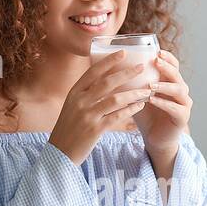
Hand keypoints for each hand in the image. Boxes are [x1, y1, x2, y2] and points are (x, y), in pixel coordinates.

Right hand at [48, 51, 152, 165]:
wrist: (59, 153)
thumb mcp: (72, 107)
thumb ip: (86, 95)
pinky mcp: (95, 129)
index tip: (123, 52)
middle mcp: (80, 101)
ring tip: (146, 90)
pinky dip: (130, 110)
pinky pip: (117, 116)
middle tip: (142, 67)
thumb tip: (105, 82)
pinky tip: (140, 106)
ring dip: (133, 93)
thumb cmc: (68, 129)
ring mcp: (87, 115)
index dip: (109, 61)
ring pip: (115, 99)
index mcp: (74, 93)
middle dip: (127, 73)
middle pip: (107, 82)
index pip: (93, 71)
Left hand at [134, 49, 190, 154]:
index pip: (173, 64)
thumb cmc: (145, 115)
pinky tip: (152, 100)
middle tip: (156, 62)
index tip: (156, 51)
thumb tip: (109, 66)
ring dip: (164, 85)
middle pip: (177, 74)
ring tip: (150, 85)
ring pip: (179, 90)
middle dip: (166, 67)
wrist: (154, 138)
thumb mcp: (137, 95)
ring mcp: (184, 103)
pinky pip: (175, 108)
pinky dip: (164, 103)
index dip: (167, 57)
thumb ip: (130, 82)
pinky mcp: (183, 117)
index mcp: (170, 82)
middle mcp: (180, 90)